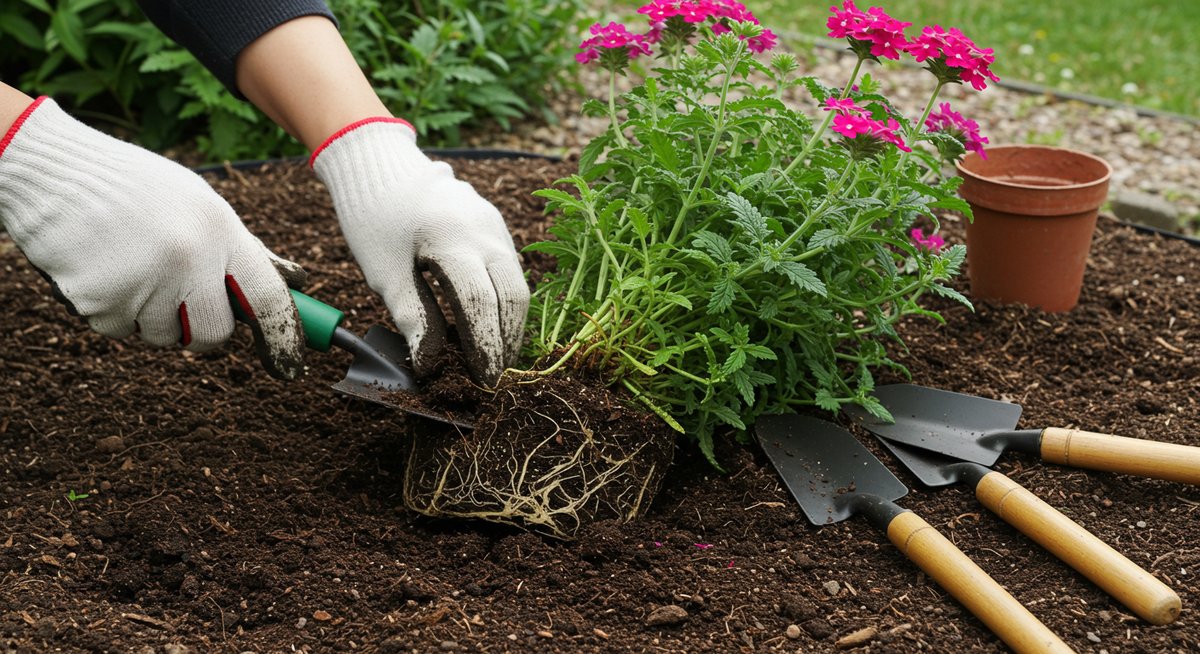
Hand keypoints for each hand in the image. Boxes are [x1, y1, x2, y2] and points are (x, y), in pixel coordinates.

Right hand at [0, 97, 305, 378]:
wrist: (54, 171)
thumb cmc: (137, 188)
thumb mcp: (201, 205)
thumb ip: (242, 250)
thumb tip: (294, 284)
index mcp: (221, 232)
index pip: (268, 299)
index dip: (282, 336)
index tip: (289, 363)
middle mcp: (189, 260)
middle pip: (216, 334)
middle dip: (204, 329)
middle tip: (184, 301)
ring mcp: (145, 283)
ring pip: (166, 337)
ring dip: (154, 316)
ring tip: (133, 265)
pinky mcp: (102, 301)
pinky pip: (121, 331)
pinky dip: (115, 311)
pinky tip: (105, 269)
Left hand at [312, 119, 528, 384]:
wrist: (379, 165)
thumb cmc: (374, 219)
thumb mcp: (385, 273)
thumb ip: (413, 318)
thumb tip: (431, 365)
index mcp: (455, 240)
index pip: (482, 305)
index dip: (485, 347)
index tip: (482, 380)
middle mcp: (486, 231)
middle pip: (513, 297)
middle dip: (507, 341)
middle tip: (493, 376)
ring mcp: (496, 225)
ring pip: (517, 283)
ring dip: (509, 323)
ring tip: (493, 356)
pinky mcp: (496, 225)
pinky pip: (509, 268)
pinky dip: (504, 300)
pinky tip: (488, 323)